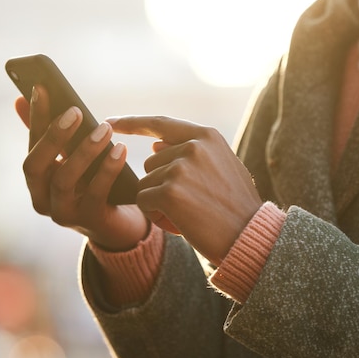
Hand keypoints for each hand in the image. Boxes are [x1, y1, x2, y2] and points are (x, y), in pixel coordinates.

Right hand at [14, 87, 147, 250]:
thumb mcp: (73, 159)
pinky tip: (120, 149)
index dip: (35, 117)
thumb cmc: (93, 186)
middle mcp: (41, 199)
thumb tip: (21, 99)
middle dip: (54, 136)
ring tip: (105, 128)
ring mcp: (63, 214)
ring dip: (85, 151)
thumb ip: (52, 135)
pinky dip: (107, 169)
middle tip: (76, 110)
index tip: (42, 88)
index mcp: (36, 180)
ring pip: (64, 180)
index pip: (31, 145)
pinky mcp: (90, 221)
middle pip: (37, 166)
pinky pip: (96, 193)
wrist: (119, 226)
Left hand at [108, 115, 262, 264]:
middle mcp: (193, 146)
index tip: (109, 122)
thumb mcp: (222, 168)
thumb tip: (155, 145)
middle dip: (161, 183)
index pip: (161, 123)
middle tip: (190, 203)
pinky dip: (156, 215)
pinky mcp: (169, 192)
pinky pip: (144, 200)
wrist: (249, 235)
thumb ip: (191, 152)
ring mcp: (180, 168)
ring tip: (189, 213)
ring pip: (145, 182)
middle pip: (151, 161)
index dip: (132, 123)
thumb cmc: (236, 205)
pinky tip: (180, 222)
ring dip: (159, 201)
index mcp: (207, 136)